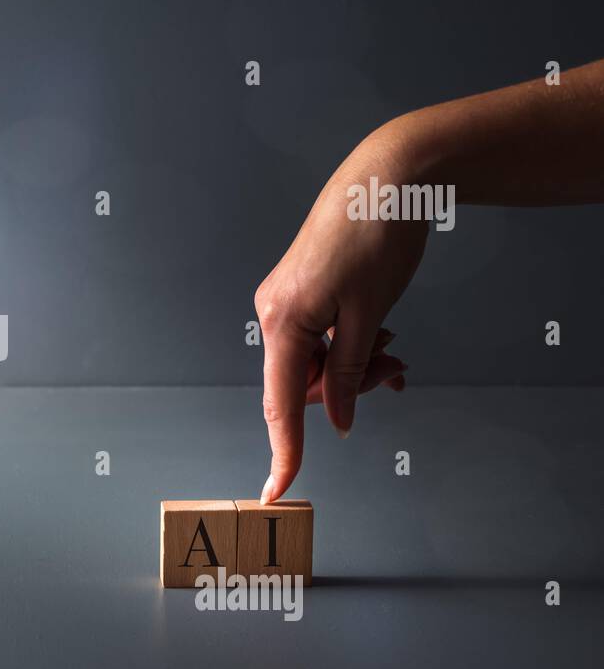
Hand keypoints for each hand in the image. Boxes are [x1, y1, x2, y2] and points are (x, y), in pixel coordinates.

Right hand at [253, 123, 424, 503]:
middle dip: (348, 390)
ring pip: (315, 363)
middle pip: (303, 384)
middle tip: (394, 373)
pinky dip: (349, 347)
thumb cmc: (376, 237)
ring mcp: (283, 302)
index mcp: (284, 321)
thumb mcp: (370, 315)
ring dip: (354, 367)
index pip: (281, 404)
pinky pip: (318, 339)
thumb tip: (340, 420)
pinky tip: (378, 337)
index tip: (277, 490)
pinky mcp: (299, 292)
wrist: (383, 178)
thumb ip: (351, 374)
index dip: (284, 451)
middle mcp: (273, 314)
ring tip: (393, 346)